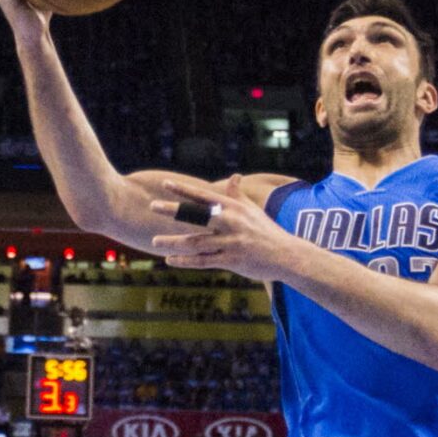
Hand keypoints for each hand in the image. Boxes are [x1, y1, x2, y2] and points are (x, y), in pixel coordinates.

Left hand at [150, 176, 294, 282]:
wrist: (286, 254)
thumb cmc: (267, 231)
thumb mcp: (252, 210)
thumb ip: (237, 194)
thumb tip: (234, 176)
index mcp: (233, 208)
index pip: (203, 196)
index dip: (183, 190)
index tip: (165, 184)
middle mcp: (230, 222)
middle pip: (196, 215)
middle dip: (173, 210)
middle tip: (152, 206)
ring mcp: (230, 241)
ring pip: (195, 241)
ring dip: (173, 241)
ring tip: (154, 241)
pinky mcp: (231, 260)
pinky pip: (203, 261)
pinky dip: (185, 260)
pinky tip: (170, 259)